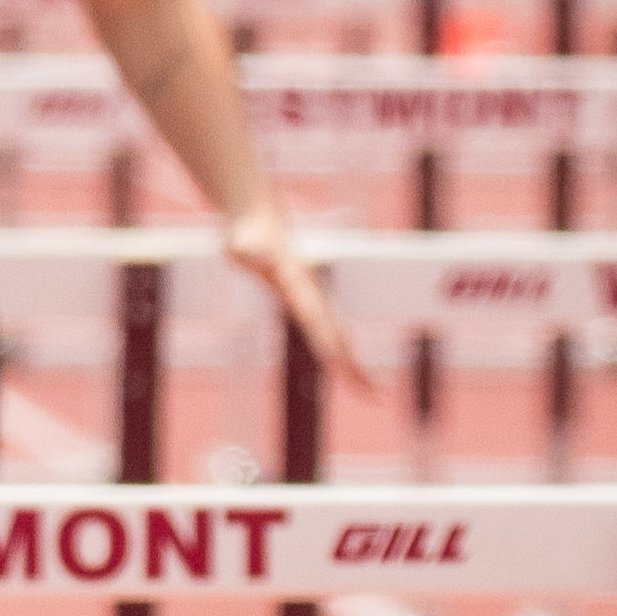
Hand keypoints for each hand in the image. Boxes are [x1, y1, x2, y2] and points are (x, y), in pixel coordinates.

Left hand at [222, 200, 372, 395]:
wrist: (256, 220)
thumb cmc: (247, 233)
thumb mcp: (243, 242)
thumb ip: (247, 249)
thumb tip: (245, 252)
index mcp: (298, 286)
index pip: (315, 320)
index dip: (326, 342)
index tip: (338, 365)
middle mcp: (312, 295)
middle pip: (338, 336)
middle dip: (354, 367)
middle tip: (374, 396)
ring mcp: (310, 298)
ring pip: (337, 335)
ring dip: (352, 364)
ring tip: (369, 390)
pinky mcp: (302, 301)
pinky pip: (325, 331)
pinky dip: (338, 351)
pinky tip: (345, 366)